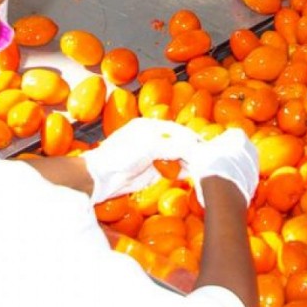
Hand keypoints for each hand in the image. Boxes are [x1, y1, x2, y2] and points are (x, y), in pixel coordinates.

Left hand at [84, 117, 202, 203]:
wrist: (101, 178)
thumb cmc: (118, 156)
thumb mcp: (148, 146)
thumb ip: (172, 146)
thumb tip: (192, 147)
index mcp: (150, 127)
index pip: (177, 130)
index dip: (191, 138)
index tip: (204, 147)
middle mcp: (153, 140)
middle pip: (180, 143)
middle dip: (193, 150)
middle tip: (206, 159)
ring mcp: (153, 156)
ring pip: (178, 157)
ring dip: (190, 162)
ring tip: (201, 167)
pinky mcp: (153, 171)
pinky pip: (173, 169)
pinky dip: (183, 171)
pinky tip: (191, 173)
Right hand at [179, 127, 258, 207]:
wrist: (224, 193)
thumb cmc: (208, 167)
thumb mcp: (194, 152)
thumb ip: (187, 146)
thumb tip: (173, 142)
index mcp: (238, 136)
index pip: (227, 135)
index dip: (216, 144)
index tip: (208, 152)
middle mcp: (251, 149)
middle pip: (235, 151)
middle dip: (224, 157)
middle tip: (210, 166)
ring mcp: (254, 167)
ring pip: (239, 166)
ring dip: (229, 171)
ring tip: (215, 181)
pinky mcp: (255, 184)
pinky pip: (242, 181)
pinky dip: (233, 185)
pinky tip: (222, 191)